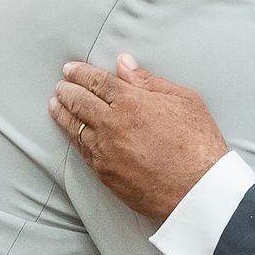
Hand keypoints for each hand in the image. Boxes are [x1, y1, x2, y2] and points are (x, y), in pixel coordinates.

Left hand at [50, 56, 227, 221]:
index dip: (80, 73)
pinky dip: (72, 137)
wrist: (198, 190)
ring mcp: (105, 151)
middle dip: (67, 90)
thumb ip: (149, 81)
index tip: (70, 69)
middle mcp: (112, 124)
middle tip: (60, 85)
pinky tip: (71, 132)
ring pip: (74, 127)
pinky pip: (81, 151)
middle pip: (79, 101)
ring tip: (55, 105)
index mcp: (131, 101)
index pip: (96, 81)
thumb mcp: (183, 100)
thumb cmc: (199, 143)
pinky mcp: (105, 173)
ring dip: (62, 113)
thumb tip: (123, 64)